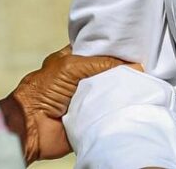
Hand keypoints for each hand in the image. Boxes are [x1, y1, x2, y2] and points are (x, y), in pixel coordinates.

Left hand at [0, 44, 136, 163]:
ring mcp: (85, 99)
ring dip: (121, 91)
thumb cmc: (43, 90)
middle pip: (107, 72)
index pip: (97, 51)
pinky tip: (134, 102)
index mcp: (71, 61)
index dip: (113, 49)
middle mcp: (79, 79)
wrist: (31, 127)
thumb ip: (100, 63)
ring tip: (143, 85)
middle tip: (143, 68)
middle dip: (121, 71)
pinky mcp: (90, 117)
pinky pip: (108, 111)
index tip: (134, 47)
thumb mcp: (71, 66)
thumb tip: (134, 66)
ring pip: (110, 92)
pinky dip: (118, 109)